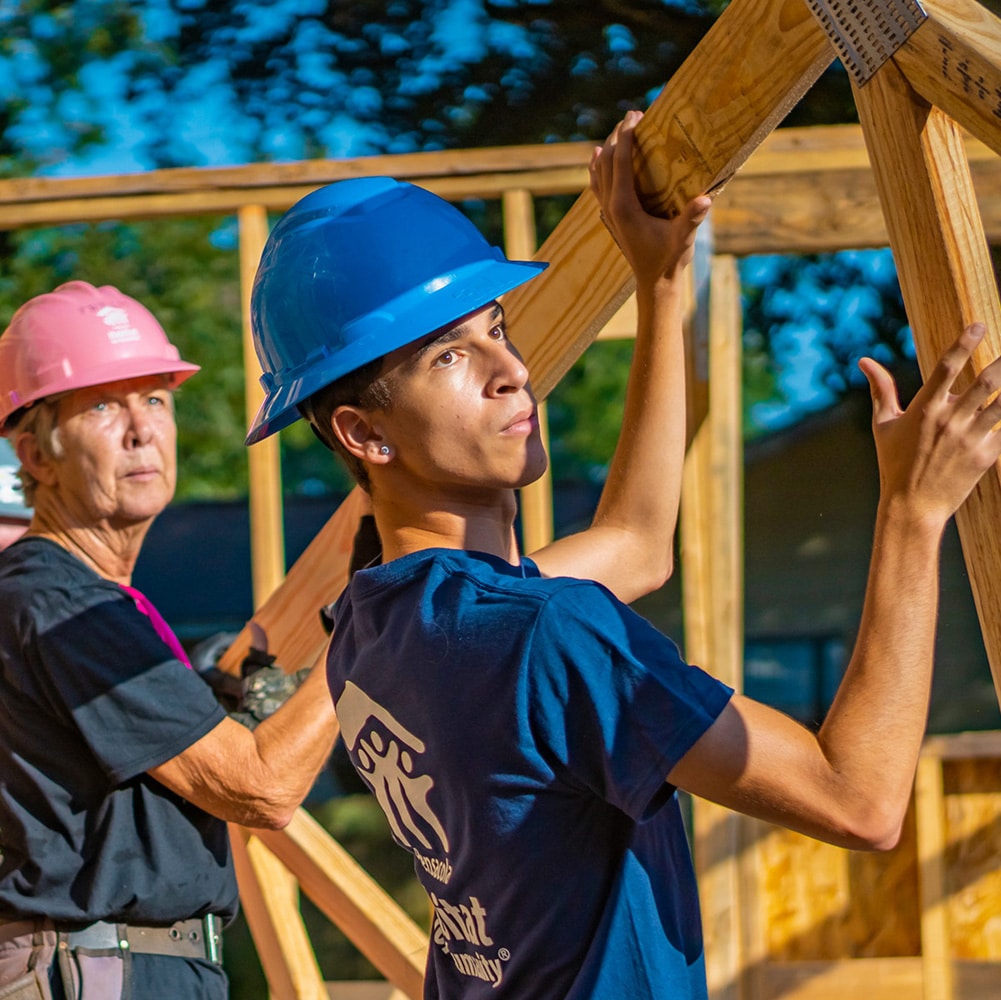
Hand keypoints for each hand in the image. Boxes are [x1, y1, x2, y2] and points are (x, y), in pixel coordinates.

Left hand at [588, 109, 710, 289]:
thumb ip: (692, 217)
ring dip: (607, 149)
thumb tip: (706, 199)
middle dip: (618, 136)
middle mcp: (611, 207)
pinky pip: (598, 186)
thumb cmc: (669, 259)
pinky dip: (597, 168)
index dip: (626, 136)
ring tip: (618, 131)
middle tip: (632, 116)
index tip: (634, 116)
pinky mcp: (610, 218)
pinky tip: (598, 158)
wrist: (654, 283)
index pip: (620, 162)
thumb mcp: (683, 237)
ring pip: (598, 173)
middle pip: (606, 161)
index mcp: (624, 206)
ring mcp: (607, 213)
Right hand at [859, 323, 1000, 525]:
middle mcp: (948, 420)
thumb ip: (880, 389)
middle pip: (985, 383)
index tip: (978, 325)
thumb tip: (864, 361)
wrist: (912, 506)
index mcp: (924, 409)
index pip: (946, 367)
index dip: (964, 343)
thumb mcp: (884, 425)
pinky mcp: (985, 456)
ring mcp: (968, 438)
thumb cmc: (894, 463)